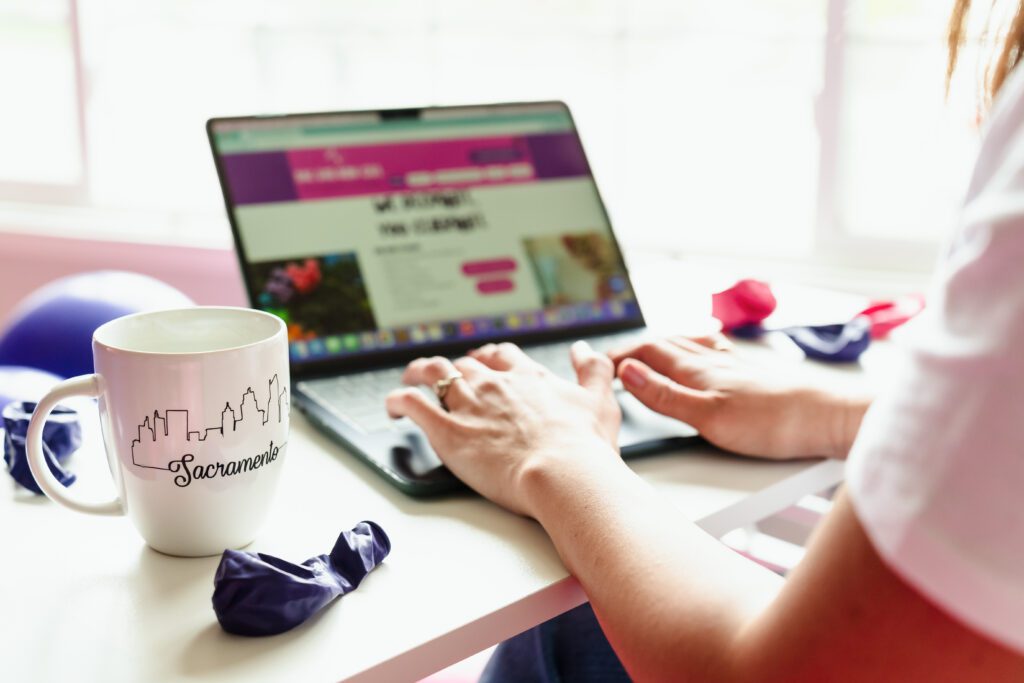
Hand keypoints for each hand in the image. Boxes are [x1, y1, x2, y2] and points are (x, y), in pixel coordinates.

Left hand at [385, 341, 623, 515]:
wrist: (563, 473)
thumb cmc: (584, 447)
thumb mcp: (600, 401)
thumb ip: (593, 370)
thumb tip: (583, 348)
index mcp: (528, 378)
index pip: (502, 356)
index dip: (490, 357)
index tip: (485, 362)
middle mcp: (495, 384)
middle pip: (466, 364)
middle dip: (455, 368)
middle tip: (449, 376)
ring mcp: (469, 404)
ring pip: (433, 373)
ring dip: (419, 372)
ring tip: (411, 377)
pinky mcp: (447, 431)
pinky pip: (412, 405)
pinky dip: (397, 401)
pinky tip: (392, 407)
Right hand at [609, 335, 868, 459]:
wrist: (827, 417)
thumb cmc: (772, 422)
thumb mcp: (707, 417)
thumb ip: (664, 395)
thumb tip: (626, 371)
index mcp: (697, 371)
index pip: (646, 352)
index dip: (617, 356)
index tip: (594, 366)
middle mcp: (713, 361)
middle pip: (663, 344)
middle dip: (632, 349)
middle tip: (611, 360)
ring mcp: (733, 365)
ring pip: (687, 344)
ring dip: (660, 344)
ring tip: (644, 351)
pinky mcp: (751, 373)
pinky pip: (713, 350)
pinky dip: (694, 346)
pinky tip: (702, 349)